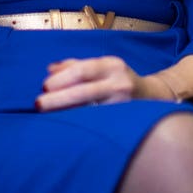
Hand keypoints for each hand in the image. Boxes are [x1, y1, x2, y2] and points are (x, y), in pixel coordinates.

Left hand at [35, 57, 168, 111]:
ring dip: (67, 113)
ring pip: (91, 110)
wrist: (153, 97)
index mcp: (111, 65)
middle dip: (60, 98)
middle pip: (85, 90)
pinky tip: (68, 128)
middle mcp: (119, 83)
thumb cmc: (119, 80)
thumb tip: (50, 69)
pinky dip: (81, 124)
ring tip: (47, 119)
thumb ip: (76, 66)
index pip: (83, 69)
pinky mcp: (124, 121)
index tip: (44, 87)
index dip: (62, 78)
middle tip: (39, 104)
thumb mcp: (102, 66)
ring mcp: (123, 104)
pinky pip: (99, 122)